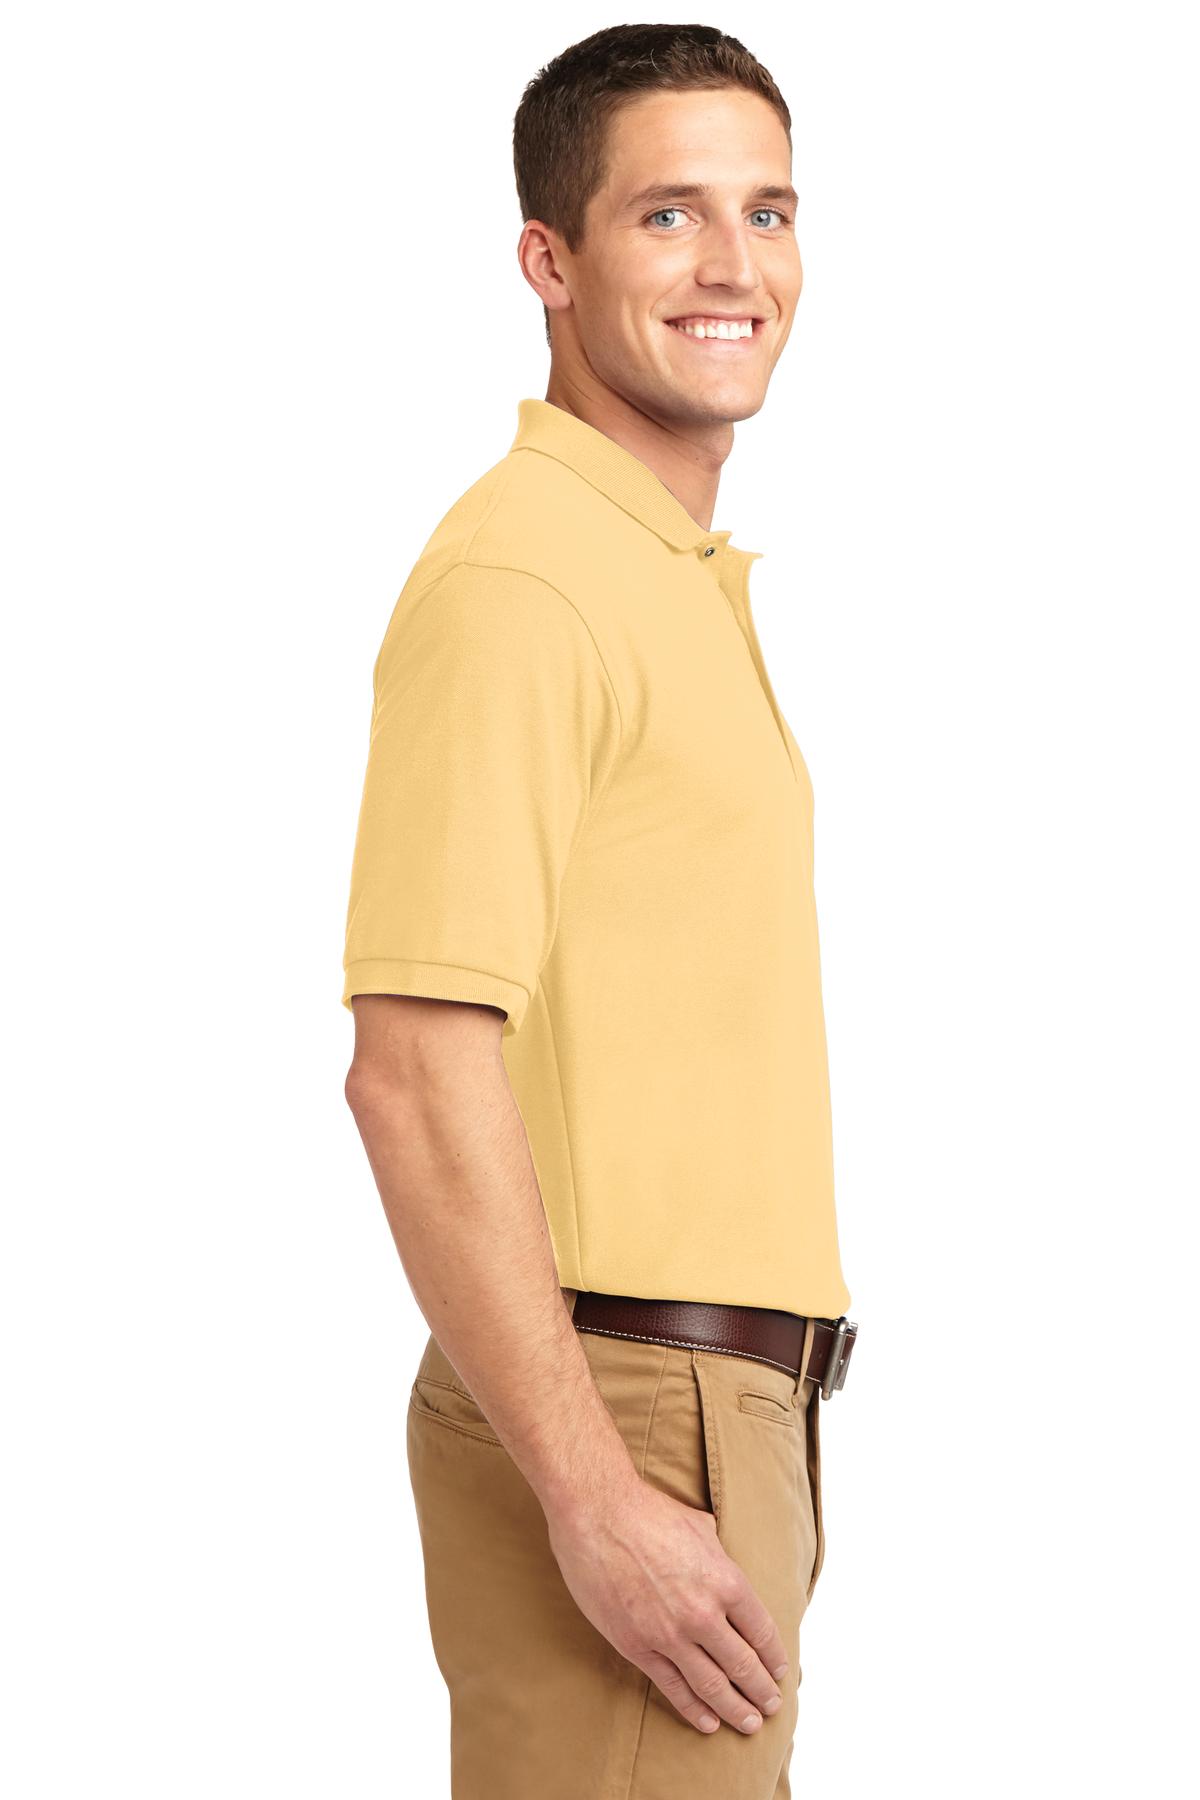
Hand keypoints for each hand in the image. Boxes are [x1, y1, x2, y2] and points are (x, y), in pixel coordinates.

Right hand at [544, 1476, 787, 1734]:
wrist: (597, 1514)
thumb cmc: (647, 1512)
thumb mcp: (699, 1526)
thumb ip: (718, 1556)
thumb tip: (724, 1565)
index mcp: (725, 1580)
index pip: (762, 1631)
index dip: (774, 1657)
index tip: (780, 1671)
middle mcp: (703, 1613)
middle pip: (743, 1665)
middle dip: (762, 1690)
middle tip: (772, 1706)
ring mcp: (670, 1634)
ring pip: (713, 1685)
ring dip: (736, 1709)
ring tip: (750, 1723)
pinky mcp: (637, 1646)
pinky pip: (673, 1687)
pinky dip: (695, 1710)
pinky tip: (710, 1722)